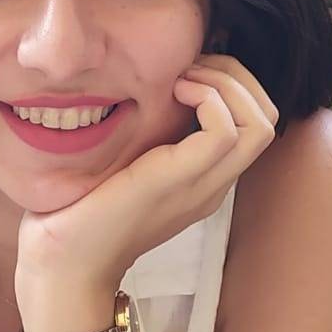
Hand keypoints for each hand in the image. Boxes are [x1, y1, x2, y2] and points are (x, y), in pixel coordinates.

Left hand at [15, 54, 278, 298]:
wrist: (64, 263)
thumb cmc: (82, 212)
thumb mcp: (125, 164)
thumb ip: (148, 138)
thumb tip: (151, 88)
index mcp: (205, 181)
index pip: (255, 123)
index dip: (232, 83)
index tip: (186, 72)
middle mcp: (213, 185)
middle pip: (268, 119)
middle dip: (236, 76)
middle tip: (190, 67)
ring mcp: (201, 186)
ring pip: (259, 123)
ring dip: (226, 84)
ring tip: (183, 78)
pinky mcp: (178, 180)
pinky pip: (224, 131)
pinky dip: (208, 98)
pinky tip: (174, 92)